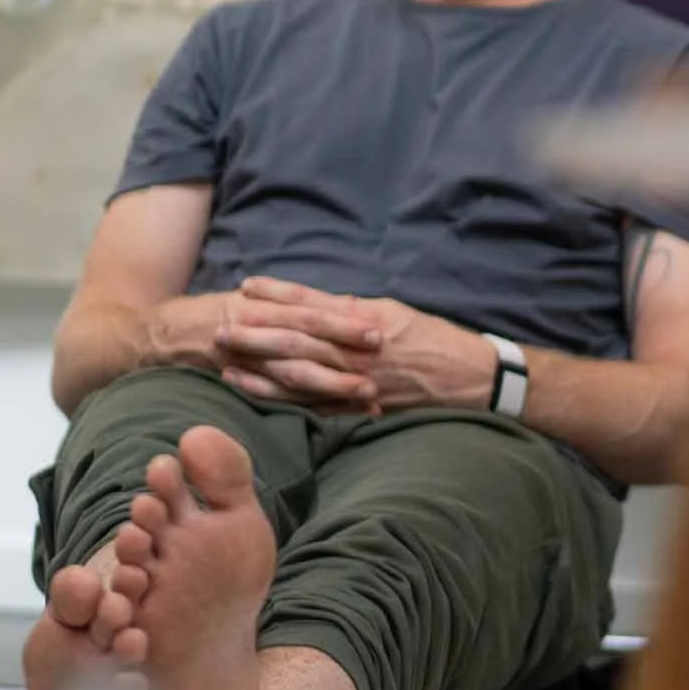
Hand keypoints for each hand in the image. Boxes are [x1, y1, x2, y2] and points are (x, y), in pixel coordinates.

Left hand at [232, 277, 497, 413]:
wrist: (468, 378)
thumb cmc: (435, 340)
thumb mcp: (398, 313)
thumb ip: (360, 309)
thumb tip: (328, 303)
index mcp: (364, 321)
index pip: (312, 304)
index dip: (278, 294)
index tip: (247, 286)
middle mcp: (354, 349)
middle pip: (295, 337)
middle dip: (256, 329)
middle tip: (220, 324)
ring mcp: (352, 378)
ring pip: (294, 369)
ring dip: (256, 361)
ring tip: (223, 353)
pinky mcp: (353, 403)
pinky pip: (305, 400)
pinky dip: (274, 392)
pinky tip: (247, 386)